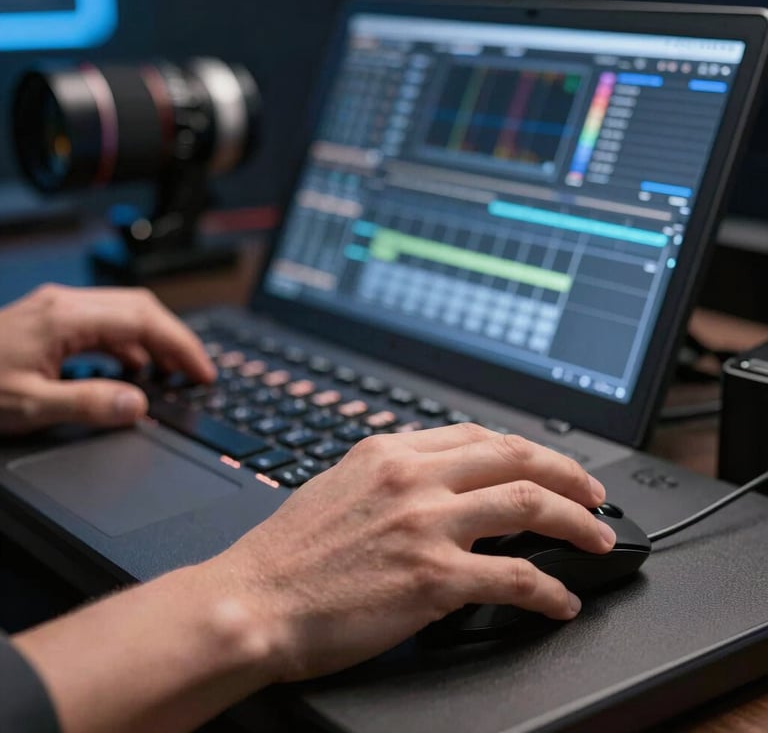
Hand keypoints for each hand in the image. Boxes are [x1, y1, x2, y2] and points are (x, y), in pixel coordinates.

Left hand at [0, 284, 215, 433]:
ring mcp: (56, 310)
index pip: (144, 321)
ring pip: (125, 314)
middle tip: (196, 373)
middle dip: (175, 340)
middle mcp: (65, 304)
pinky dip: (129, 346)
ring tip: (171, 375)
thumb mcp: (28, 406)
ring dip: (154, 342)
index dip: (181, 346)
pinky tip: (132, 370)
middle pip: (141, 309)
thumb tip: (139, 404)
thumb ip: (89, 404)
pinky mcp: (49, 321)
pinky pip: (104, 326)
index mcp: (65, 317)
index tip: (203, 372)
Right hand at [205, 423, 614, 681]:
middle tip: (594, 494)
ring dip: (578, 524)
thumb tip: (432, 476)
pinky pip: (515, 578)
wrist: (254, 600)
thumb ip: (389, 474)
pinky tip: (561, 600)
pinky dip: (549, 590)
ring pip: (530, 507)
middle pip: (516, 459)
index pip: (478, 436)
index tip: (547, 465)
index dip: (525, 450)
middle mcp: (414, 478)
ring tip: (600, 539)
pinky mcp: (434, 579)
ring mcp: (427, 525)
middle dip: (569, 475)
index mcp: (390, 452)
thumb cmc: (288, 552)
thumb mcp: (338, 485)